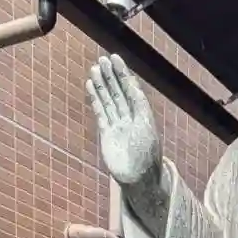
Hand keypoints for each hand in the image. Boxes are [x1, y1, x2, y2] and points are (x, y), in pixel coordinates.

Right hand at [87, 54, 163, 193]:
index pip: (132, 89)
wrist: (138, 178)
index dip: (124, 74)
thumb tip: (133, 85)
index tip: (116, 59)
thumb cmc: (147, 153)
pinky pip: (100, 113)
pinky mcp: (106, 134)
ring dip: (102, 85)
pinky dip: (96, 99)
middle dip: (112, 76)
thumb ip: (139, 105)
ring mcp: (118, 126)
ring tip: (95, 68)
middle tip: (102, 60)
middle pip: (119, 92)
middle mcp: (130, 118)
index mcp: (143, 115)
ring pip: (109, 101)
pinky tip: (91, 87)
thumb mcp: (146, 125)